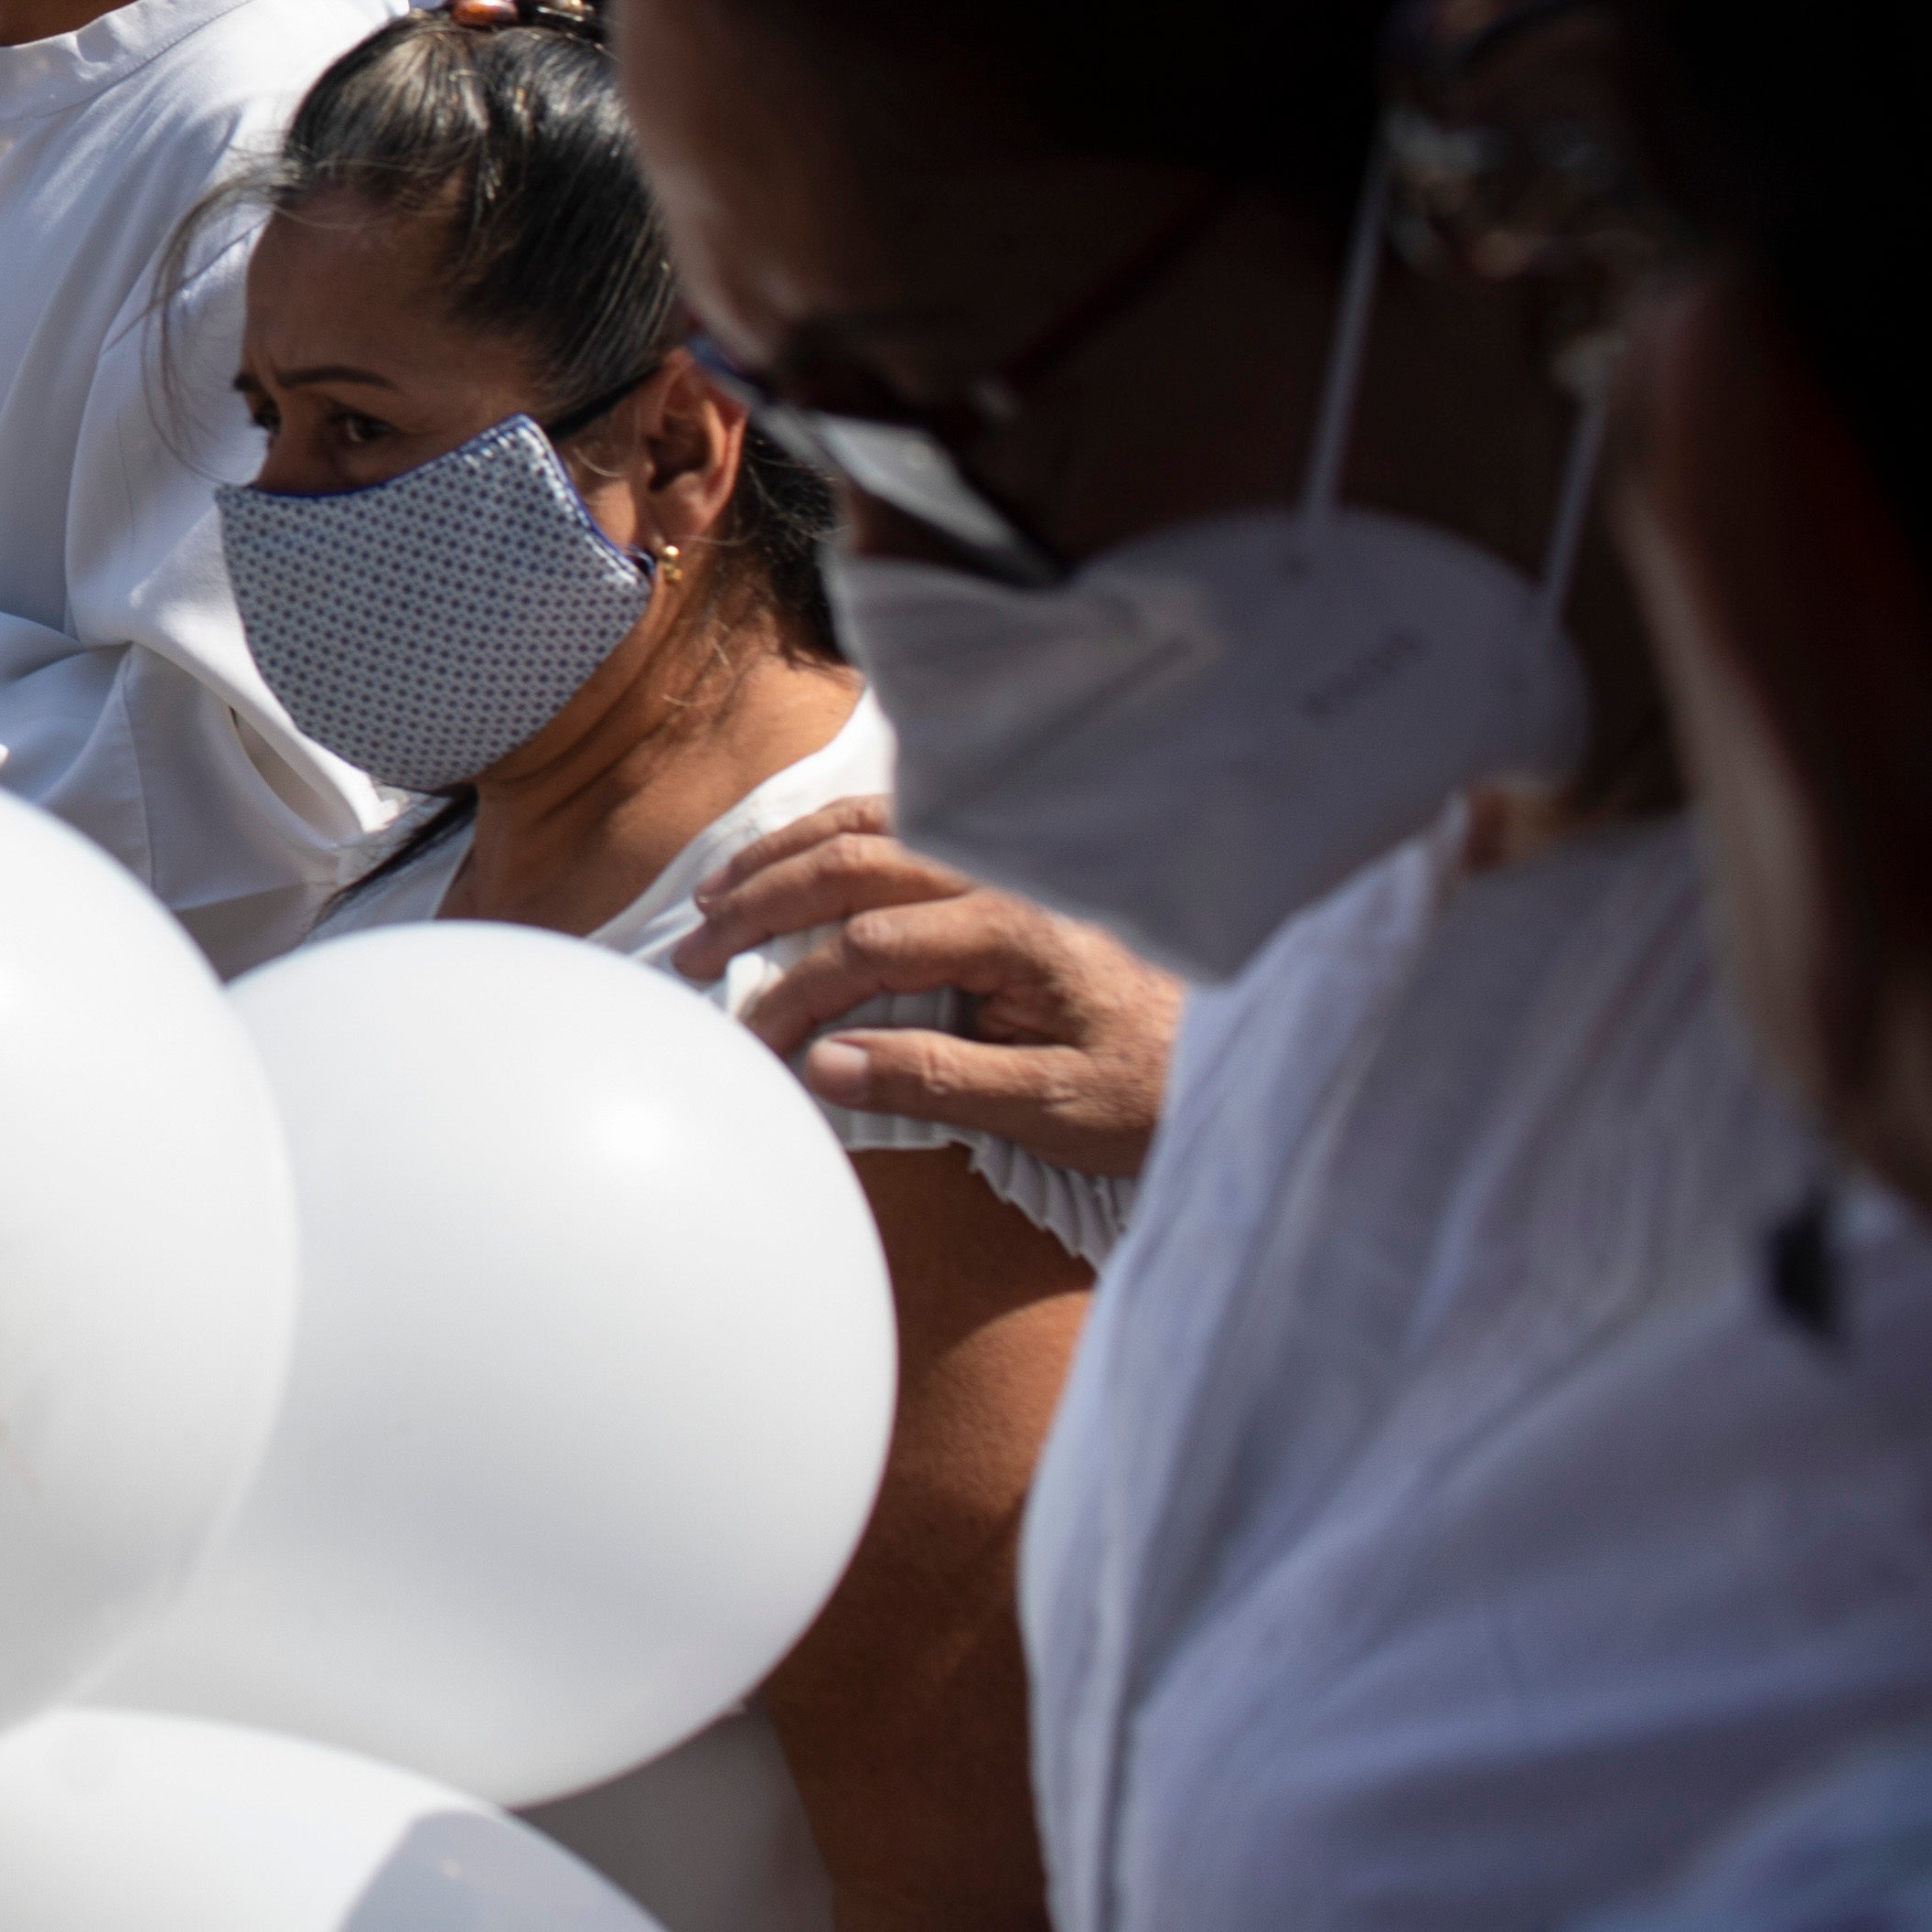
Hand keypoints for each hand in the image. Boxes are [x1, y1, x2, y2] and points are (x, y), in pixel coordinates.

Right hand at [672, 794, 1184, 1177]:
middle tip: (691, 951)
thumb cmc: (1152, 1088)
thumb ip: (933, 1081)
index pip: (866, 949)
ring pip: (871, 827)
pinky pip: (907, 821)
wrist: (1240, 1052)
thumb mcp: (1051, 1109)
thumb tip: (821, 1064)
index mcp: (1014, 931)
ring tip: (717, 891)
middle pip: (851, 866)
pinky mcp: (1013, 862)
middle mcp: (1005, 873)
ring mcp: (1008, 858)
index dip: (793, 995)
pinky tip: (800, 853)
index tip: (748, 1044)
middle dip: (760, 905)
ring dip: (786, 854)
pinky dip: (837, 831)